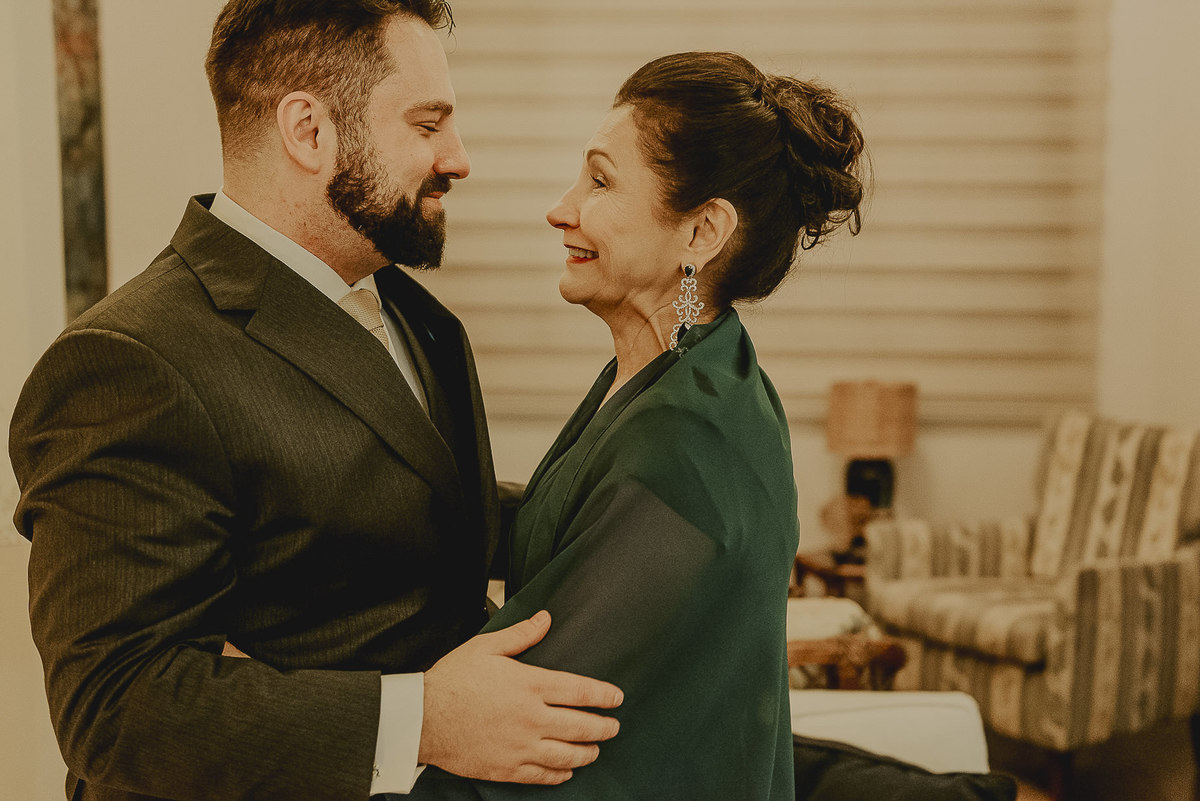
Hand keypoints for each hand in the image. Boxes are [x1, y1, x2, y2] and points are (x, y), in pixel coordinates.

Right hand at [419, 610, 622, 784]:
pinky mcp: (507, 768)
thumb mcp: (486, 647)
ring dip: (587, 753)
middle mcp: (532, 718)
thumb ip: (521, 635)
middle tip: (614, 727)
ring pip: (567, 755)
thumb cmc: (453, 679)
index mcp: (530, 685)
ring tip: (596, 750)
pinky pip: (542, 776)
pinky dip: (560, 774)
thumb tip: (546, 618)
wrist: (423, 718)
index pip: (580, 691)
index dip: (604, 695)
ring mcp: (521, 747)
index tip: (617, 698)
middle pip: (581, 726)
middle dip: (603, 728)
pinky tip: (566, 771)